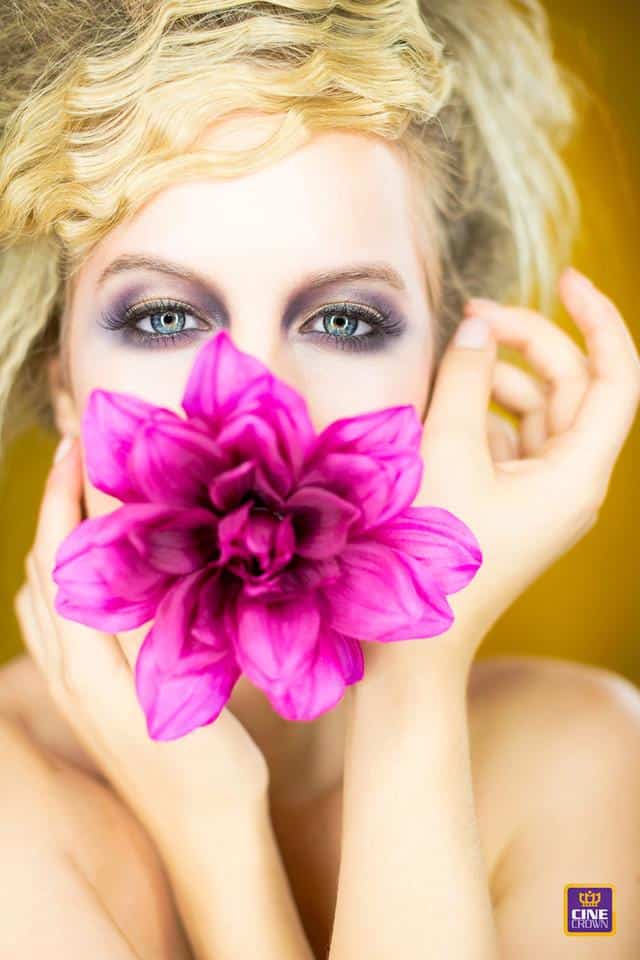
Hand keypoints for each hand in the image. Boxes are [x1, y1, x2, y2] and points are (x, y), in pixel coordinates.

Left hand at [14, 436, 268, 839]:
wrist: (203, 836)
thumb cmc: (208, 768)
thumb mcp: (179, 689)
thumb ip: (147, 620)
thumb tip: (129, 546)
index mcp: (86, 663)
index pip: (63, 556)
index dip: (67, 495)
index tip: (84, 445)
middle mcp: (67, 672)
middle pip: (44, 568)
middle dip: (55, 504)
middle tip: (81, 453)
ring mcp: (72, 689)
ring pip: (43, 596)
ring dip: (55, 538)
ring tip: (83, 498)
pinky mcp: (85, 701)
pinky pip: (53, 625)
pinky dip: (59, 579)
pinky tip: (89, 575)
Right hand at [365, 267, 639, 680]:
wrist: (412, 643)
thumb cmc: (428, 552)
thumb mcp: (444, 451)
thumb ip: (463, 378)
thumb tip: (474, 328)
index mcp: (577, 474)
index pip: (614, 377)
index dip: (596, 319)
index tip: (563, 277)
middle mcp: (571, 483)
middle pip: (569, 387)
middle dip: (525, 342)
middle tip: (470, 314)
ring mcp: (541, 497)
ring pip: (536, 413)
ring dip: (497, 378)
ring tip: (445, 363)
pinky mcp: (511, 506)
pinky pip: (510, 441)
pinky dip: (482, 414)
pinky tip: (443, 406)